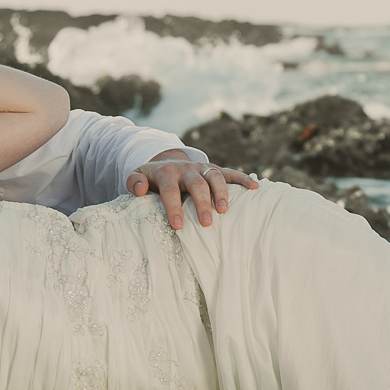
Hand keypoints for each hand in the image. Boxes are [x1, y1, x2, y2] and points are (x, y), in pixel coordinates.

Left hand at [127, 153, 257, 229]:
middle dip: (201, 203)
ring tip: (224, 211)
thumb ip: (134, 182)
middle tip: (206, 223)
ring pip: (215, 177)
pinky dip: (243, 179)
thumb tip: (141, 189)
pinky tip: (255, 187)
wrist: (166, 163)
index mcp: (167, 172)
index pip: (171, 190)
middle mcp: (187, 169)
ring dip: (221, 193)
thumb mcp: (137, 177)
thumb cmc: (151, 179)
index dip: (174, 207)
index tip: (178, 226)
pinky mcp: (214, 169)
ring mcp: (202, 168)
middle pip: (196, 184)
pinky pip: (231, 173)